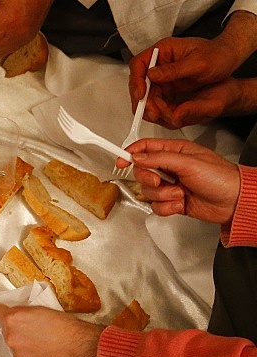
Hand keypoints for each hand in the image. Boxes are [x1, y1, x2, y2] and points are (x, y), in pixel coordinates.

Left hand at [0, 302, 102, 356]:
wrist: (81, 348)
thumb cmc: (67, 327)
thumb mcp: (41, 310)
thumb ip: (22, 313)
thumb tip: (12, 316)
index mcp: (14, 318)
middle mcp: (11, 336)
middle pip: (7, 332)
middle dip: (18, 331)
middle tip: (38, 332)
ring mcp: (17, 354)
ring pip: (16, 348)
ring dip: (25, 346)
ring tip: (46, 345)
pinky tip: (46, 355)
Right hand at [118, 138, 240, 221]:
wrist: (235, 202)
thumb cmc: (220, 177)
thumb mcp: (188, 162)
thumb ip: (160, 159)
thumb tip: (137, 157)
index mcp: (175, 152)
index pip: (145, 148)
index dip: (130, 154)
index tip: (120, 161)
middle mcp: (171, 168)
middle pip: (142, 171)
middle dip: (149, 179)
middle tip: (159, 181)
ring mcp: (171, 185)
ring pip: (149, 191)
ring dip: (163, 195)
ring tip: (180, 194)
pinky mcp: (173, 202)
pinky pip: (157, 206)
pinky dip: (167, 207)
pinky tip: (181, 204)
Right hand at [128, 37, 242, 126]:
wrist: (228, 59)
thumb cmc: (217, 55)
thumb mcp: (198, 63)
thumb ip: (174, 69)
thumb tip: (152, 75)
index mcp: (164, 50)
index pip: (139, 63)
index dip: (137, 80)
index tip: (141, 94)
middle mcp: (160, 62)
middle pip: (140, 80)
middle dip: (141, 97)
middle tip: (149, 111)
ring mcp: (163, 74)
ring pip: (146, 92)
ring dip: (148, 105)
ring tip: (156, 115)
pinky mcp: (168, 85)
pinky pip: (156, 98)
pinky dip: (157, 107)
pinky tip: (162, 114)